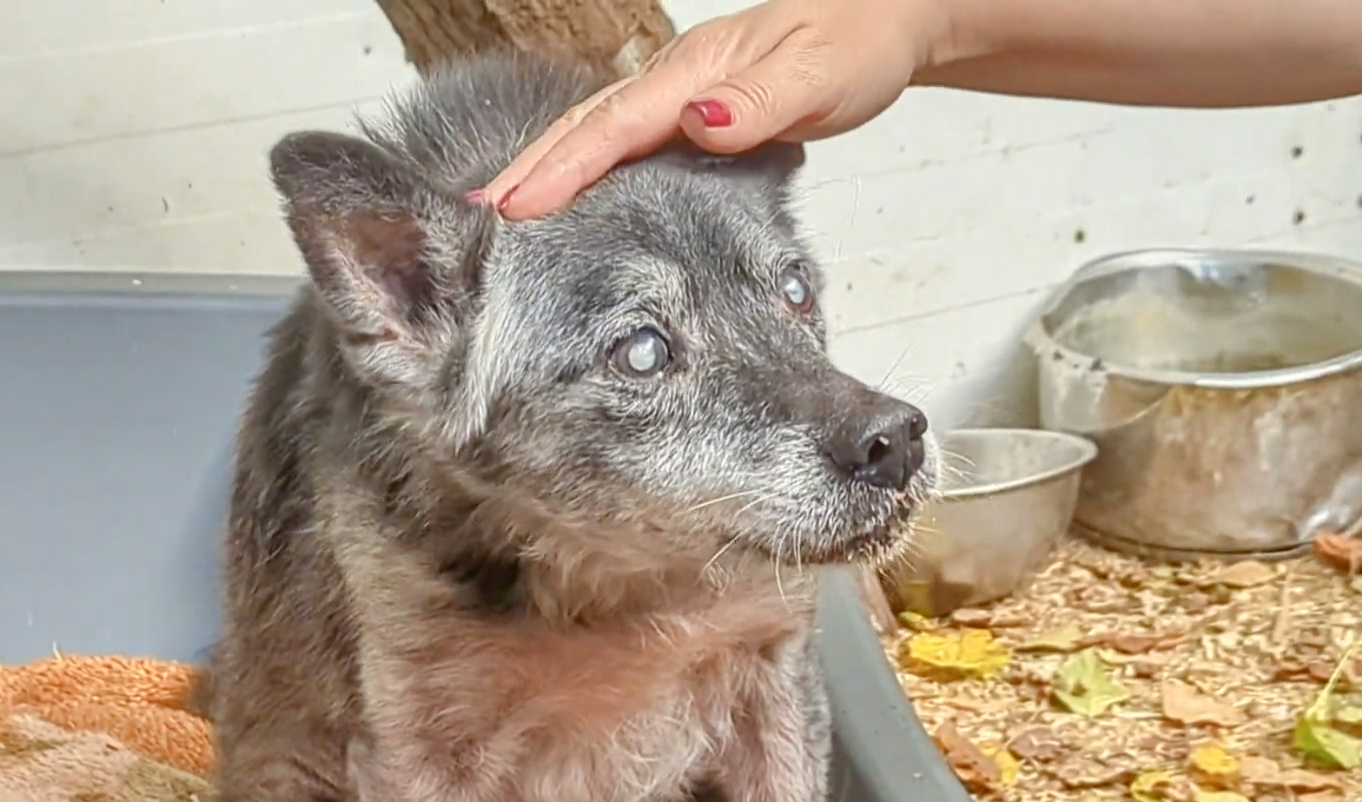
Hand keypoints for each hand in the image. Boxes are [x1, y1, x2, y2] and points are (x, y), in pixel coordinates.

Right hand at [480, 0, 952, 219]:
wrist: (888, 19)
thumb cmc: (859, 42)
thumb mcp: (819, 74)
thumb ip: (760, 104)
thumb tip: (698, 121)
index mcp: (694, 73)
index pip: (611, 128)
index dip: (558, 171)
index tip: (510, 210)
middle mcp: (676, 84)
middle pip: (584, 131)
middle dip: (527, 173)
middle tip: (473, 221)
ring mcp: (679, 99)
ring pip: (597, 136)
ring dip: (546, 170)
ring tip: (497, 215)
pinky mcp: (691, 118)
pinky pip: (624, 146)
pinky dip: (585, 169)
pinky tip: (566, 198)